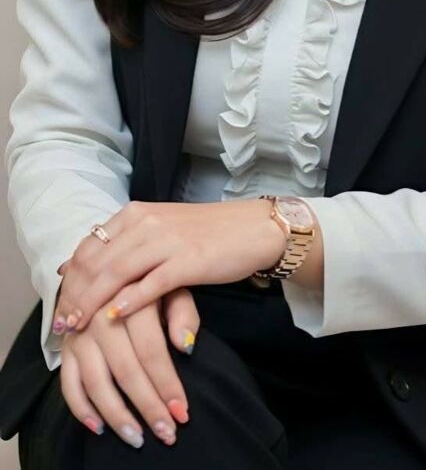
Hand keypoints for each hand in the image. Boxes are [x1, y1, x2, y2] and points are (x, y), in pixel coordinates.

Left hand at [54, 199, 285, 332]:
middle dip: (75, 295)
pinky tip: (115, 317)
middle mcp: (147, 222)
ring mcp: (168, 240)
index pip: (89, 245)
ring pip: (118, 272)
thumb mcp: (159, 230)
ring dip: (93, 302)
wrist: (253, 228)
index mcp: (136, 213)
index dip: (69, 277)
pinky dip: (131, 301)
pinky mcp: (189, 260)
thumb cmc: (205, 234)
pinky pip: (152, 282)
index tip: (58, 305)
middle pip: (98, 261)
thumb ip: (122, 244)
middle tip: (61, 324)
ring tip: (78, 326)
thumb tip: (76, 263)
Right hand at [59, 286, 197, 448]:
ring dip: (117, 415)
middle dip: (148, 406)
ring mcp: (79, 333)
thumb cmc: (146, 281)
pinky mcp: (65, 346)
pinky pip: (68, 384)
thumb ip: (182, 312)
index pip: (151, 350)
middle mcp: (100, 316)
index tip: (182, 411)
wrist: (103, 267)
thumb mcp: (170, 284)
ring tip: (137, 438)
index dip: (167, 383)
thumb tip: (186, 345)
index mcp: (131, 298)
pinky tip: (100, 427)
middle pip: (125, 370)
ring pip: (96, 382)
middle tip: (167, 433)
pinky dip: (81, 409)